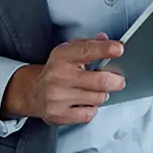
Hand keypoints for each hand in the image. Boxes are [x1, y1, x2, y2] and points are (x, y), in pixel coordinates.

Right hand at [2, 35, 125, 124]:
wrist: (32, 92)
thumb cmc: (56, 70)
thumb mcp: (68, 51)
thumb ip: (88, 44)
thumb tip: (106, 39)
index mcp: (62, 56)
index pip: (87, 50)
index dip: (105, 49)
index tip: (119, 49)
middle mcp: (59, 76)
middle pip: (99, 80)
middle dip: (116, 80)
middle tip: (119, 80)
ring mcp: (58, 97)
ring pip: (97, 98)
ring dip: (102, 94)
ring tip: (96, 90)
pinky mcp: (58, 114)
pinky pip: (88, 114)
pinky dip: (92, 108)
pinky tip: (85, 102)